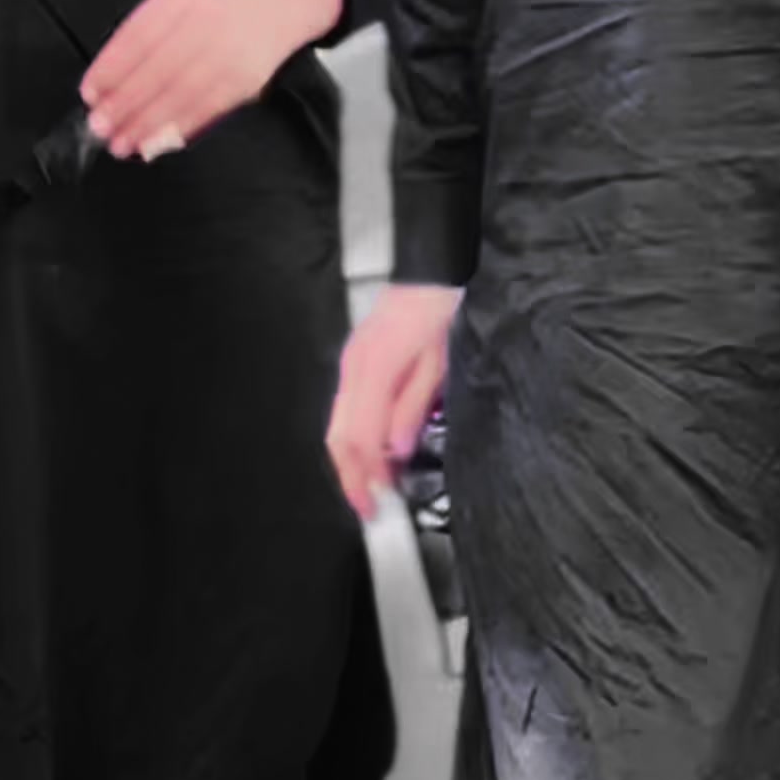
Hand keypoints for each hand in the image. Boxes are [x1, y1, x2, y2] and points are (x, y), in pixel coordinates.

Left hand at [82, 0, 342, 161]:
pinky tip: (155, 143)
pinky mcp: (245, 80)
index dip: (110, 69)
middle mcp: (205, 22)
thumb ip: (142, 38)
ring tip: (122, 143)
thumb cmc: (211, 10)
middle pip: (156, 69)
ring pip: (179, 94)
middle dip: (124, 104)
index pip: (136, 37)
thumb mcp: (175, 3)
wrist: (274, 4)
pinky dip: (176, 129)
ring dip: (146, 124)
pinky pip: (205, 109)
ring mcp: (228, 52)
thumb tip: (104, 87)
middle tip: (100, 127)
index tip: (90, 94)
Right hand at [329, 284, 460, 517]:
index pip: (359, 438)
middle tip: (368, 508)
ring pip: (337, 425)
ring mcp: (350, 364)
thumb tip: (395, 452)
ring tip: (372, 487)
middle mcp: (354, 369)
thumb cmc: (442, 311)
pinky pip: (346, 410)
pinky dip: (355, 438)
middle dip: (350, 476)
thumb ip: (413, 408)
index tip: (378, 505)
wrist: (430, 270)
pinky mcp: (356, 361)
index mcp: (374, 370)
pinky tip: (373, 453)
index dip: (366, 476)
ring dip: (351, 461)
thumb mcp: (439, 364)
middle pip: (338, 436)